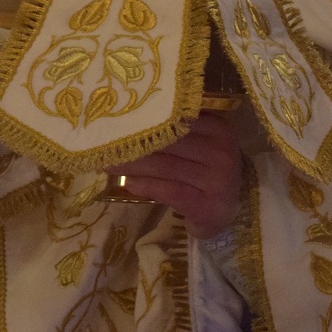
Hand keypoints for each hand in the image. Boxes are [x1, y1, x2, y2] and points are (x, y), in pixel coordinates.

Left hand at [105, 113, 243, 239]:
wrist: (228, 213)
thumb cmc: (206, 171)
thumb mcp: (201, 144)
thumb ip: (177, 130)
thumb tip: (129, 118)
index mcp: (218, 129)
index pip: (178, 119)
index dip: (145, 119)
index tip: (117, 119)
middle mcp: (221, 152)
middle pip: (168, 142)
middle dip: (133, 143)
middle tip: (103, 143)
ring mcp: (217, 181)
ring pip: (165, 166)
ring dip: (132, 165)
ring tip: (108, 163)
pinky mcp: (206, 205)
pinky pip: (169, 191)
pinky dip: (146, 186)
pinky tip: (129, 184)